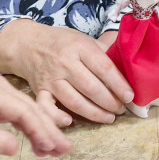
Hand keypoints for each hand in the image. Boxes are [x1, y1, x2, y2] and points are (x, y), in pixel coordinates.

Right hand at [0, 19, 132, 124]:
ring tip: (109, 117)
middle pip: (91, 88)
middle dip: (110, 102)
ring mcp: (51, 78)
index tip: (130, 96)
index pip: (104, 68)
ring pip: (75, 101)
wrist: (28, 44)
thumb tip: (130, 55)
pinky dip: (57, 117)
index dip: (119, 84)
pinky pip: (47, 107)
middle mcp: (65, 63)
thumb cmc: (62, 42)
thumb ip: (105, 48)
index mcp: (80, 47)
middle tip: (121, 109)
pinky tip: (71, 122)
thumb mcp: (84, 38)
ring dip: (94, 113)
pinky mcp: (39, 91)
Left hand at [0, 75, 71, 157]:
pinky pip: (24, 109)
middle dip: (49, 129)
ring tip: (58, 148)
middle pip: (31, 108)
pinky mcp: (3, 95)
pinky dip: (36, 124)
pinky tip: (47, 135)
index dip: (39, 128)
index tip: (50, 146)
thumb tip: (16, 146)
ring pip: (31, 108)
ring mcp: (2, 89)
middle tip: (64, 149)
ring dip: (46, 128)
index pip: (21, 111)